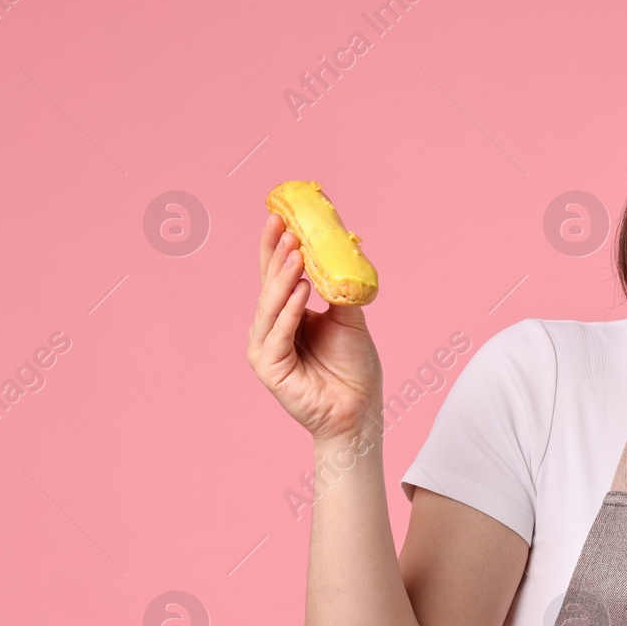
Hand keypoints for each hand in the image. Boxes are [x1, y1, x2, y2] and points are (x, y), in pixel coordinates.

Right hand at [245, 213, 383, 441]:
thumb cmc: (354, 368)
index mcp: (287, 315)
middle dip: (276, 254)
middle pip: (268, 285)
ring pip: (270, 306)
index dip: (276, 246)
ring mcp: (266, 348)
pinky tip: (301, 290)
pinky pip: (279, 332)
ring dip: (282, 277)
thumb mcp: (349, 319)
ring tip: (296, 253)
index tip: (280, 216)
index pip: (277, 274)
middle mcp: (271, 329)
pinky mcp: (269, 368)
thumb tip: (337, 253)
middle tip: (285, 226)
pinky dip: (290, 310)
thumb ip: (337, 290)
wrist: (360, 409)